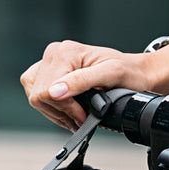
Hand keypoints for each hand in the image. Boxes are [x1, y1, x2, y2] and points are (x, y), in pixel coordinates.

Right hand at [20, 40, 168, 130]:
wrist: (133, 71)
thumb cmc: (127, 72)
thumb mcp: (111, 75)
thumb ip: (82, 81)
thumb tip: (54, 92)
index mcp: (66, 51)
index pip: (47, 92)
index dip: (65, 109)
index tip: (83, 116)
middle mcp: (54, 52)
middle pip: (38, 96)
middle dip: (61, 112)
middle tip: (81, 118)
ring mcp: (49, 61)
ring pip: (35, 97)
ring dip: (55, 112)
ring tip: (76, 115)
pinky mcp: (48, 71)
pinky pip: (36, 93)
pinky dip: (51, 107)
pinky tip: (67, 108)